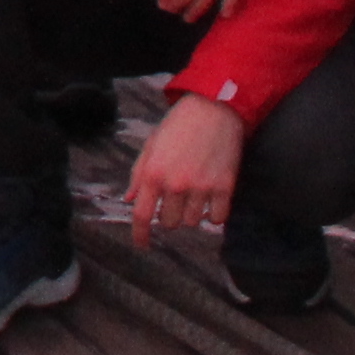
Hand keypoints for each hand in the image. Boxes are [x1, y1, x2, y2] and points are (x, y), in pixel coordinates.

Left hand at [124, 93, 247, 233]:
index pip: (141, 214)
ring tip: (193, 194)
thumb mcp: (151, 145)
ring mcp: (201, 188)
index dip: (140, 235)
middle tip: (174, 200)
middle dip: (168, 217)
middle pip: (168, 223)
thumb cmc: (178, 125)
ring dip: (190, 214)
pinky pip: (217, 219)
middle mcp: (175, 185)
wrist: (214, 109)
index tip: (142, 245)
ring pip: (192, 222)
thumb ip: (139, 174)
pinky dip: (213, 215)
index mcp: (153, 173)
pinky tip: (211, 200)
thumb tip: (130, 198)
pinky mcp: (224, 188)